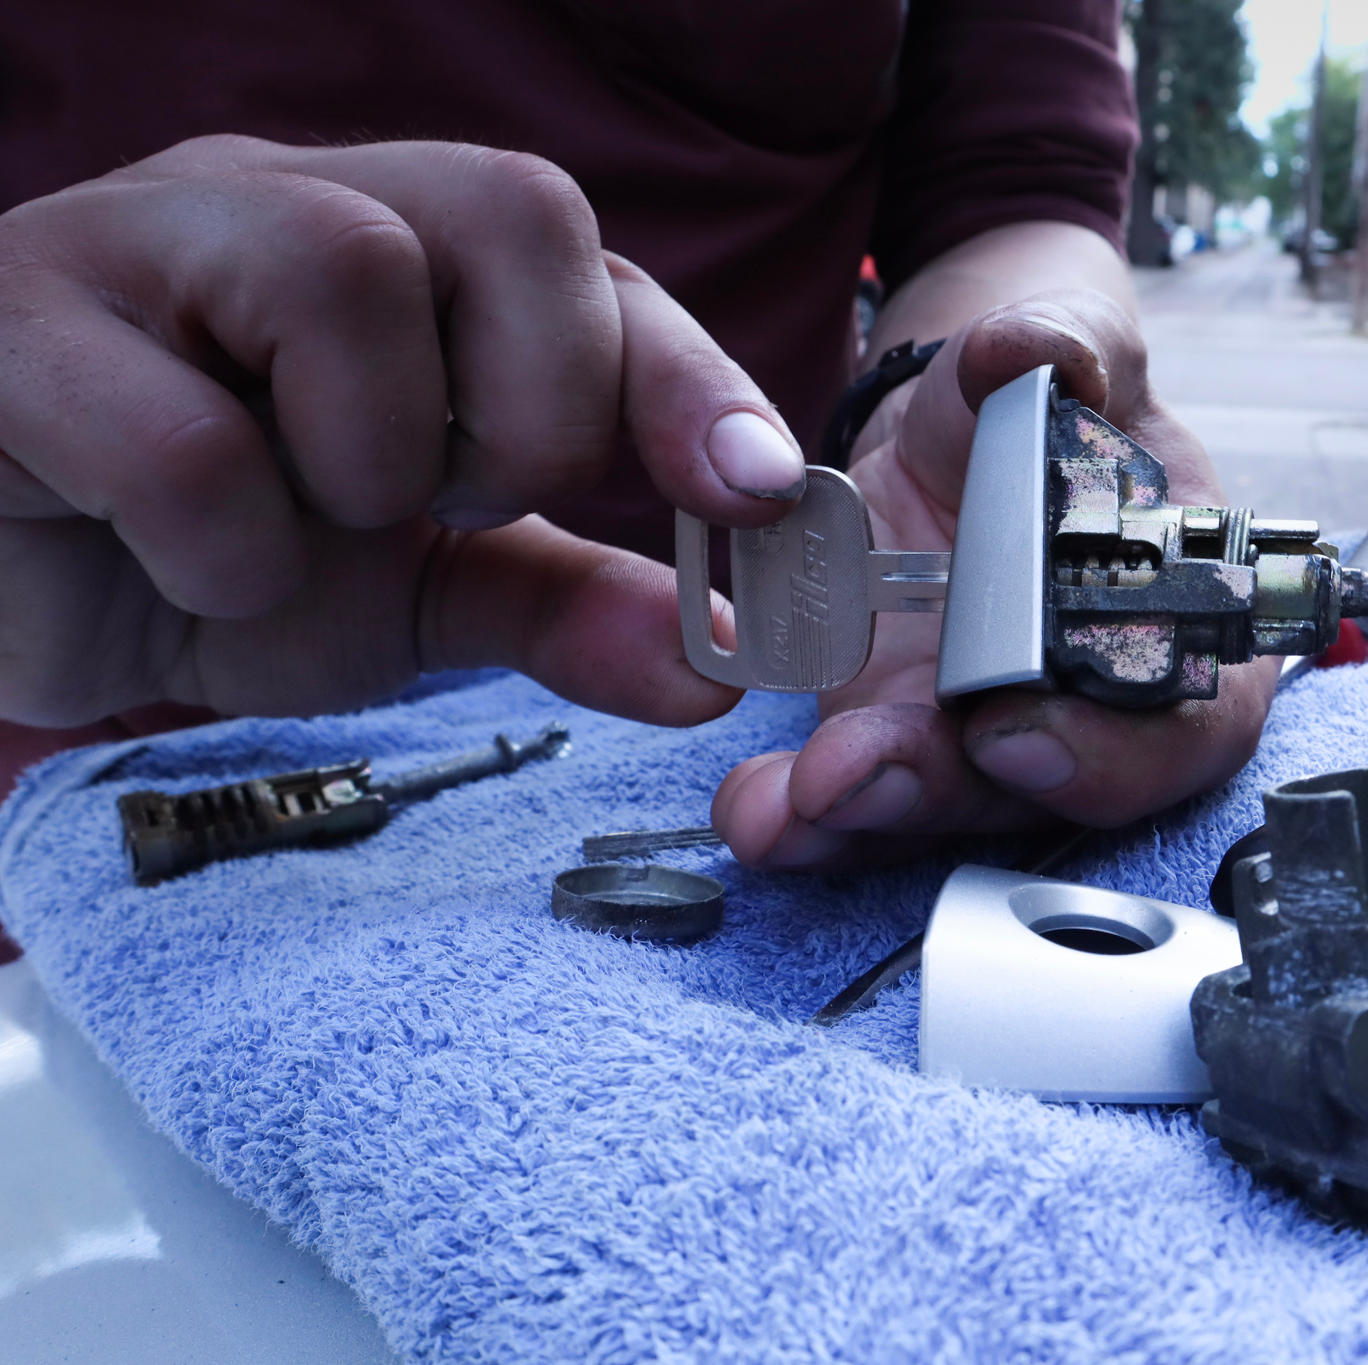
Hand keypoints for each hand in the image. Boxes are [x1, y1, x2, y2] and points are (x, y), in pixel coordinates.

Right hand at [0, 136, 806, 728]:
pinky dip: (228, 551)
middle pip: (509, 206)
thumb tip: (721, 664)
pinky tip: (190, 566)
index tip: (761, 499)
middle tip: (458, 506)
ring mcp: (142, 243)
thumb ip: (566, 608)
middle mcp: (285, 205)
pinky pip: (184, 437)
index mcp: (399, 248)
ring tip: (310, 528)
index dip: (691, 379)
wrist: (3, 589)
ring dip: (376, 460)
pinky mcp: (10, 325)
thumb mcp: (417, 593)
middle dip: (536, 406)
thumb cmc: (213, 556)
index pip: (589, 259)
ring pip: (351, 271)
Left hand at [712, 292, 1275, 865]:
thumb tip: (1037, 346)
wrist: (961, 428)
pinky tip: (754, 808)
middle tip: (860, 771)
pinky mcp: (898, 741)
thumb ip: (1065, 342)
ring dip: (861, 817)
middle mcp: (1088, 711)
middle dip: (947, 789)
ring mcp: (987, 738)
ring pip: (940, 809)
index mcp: (1177, 629)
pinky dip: (802, 818)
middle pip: (1042, 794)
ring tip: (787, 804)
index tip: (1017, 730)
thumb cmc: (1048, 406)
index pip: (1182, 731)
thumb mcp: (1065, 352)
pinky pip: (856, 804)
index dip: (1114, 755)